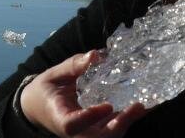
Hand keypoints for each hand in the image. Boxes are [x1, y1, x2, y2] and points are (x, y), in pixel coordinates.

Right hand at [20, 50, 146, 136]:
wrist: (38, 107)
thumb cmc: (46, 89)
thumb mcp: (54, 74)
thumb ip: (73, 66)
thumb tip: (95, 55)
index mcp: (59, 117)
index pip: (73, 125)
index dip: (89, 118)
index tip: (107, 106)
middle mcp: (76, 131)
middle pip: (98, 137)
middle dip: (119, 124)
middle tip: (137, 106)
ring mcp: (87, 131)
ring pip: (108, 134)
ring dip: (127, 121)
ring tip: (145, 105)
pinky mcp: (95, 128)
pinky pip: (112, 126)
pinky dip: (127, 117)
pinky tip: (142, 104)